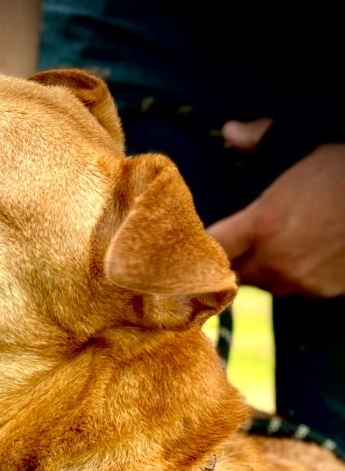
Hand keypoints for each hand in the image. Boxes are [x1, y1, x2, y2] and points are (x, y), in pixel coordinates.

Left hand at [208, 120, 344, 297]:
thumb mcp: (306, 146)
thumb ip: (261, 139)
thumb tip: (230, 130)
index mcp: (263, 224)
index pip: (212, 248)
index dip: (200, 246)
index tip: (196, 241)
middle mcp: (275, 261)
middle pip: (232, 272)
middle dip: (230, 258)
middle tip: (236, 240)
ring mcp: (298, 281)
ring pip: (261, 283)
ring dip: (260, 268)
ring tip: (278, 241)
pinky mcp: (320, 294)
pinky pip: (292, 290)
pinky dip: (291, 276)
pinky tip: (304, 251)